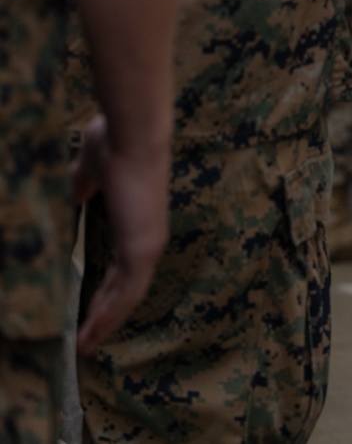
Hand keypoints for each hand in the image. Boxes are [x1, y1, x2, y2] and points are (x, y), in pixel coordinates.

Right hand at [71, 115, 169, 353]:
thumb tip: (74, 193)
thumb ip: (84, 185)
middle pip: (128, 288)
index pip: (126, 265)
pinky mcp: (143, 248)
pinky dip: (109, 317)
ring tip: (85, 346)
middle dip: (106, 315)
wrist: (132, 133)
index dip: (109, 289)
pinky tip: (92, 334)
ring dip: (106, 322)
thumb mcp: (91, 170)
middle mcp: (150, 236)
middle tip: (87, 339)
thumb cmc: (115, 142)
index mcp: (139, 220)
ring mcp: (149, 243)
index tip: (92, 307)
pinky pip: (127, 294)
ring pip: (128, 297)